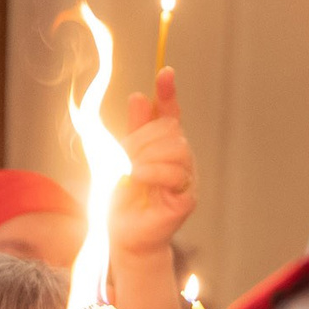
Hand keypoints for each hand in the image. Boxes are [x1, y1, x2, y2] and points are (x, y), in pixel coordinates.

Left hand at [111, 68, 196, 257]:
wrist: (124, 236)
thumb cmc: (123, 201)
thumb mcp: (120, 160)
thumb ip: (132, 132)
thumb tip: (139, 97)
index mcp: (164, 148)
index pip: (170, 114)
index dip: (168, 92)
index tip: (165, 72)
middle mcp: (181, 159)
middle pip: (169, 130)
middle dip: (142, 140)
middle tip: (123, 160)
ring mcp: (188, 178)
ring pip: (175, 148)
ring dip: (147, 157)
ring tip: (131, 174)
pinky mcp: (188, 198)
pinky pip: (175, 173)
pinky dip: (152, 172)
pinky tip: (139, 178)